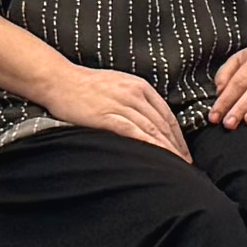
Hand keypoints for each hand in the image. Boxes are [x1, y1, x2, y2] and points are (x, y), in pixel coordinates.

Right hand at [30, 59, 188, 154]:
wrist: (59, 80)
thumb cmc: (85, 85)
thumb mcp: (118, 84)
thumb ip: (135, 98)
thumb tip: (148, 118)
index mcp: (140, 86)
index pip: (167, 114)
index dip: (178, 135)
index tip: (184, 151)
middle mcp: (134, 94)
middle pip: (163, 124)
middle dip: (177, 146)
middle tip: (186, 164)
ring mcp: (121, 104)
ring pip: (152, 130)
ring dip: (167, 150)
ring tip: (176, 166)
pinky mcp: (107, 116)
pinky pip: (134, 132)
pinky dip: (149, 145)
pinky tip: (157, 157)